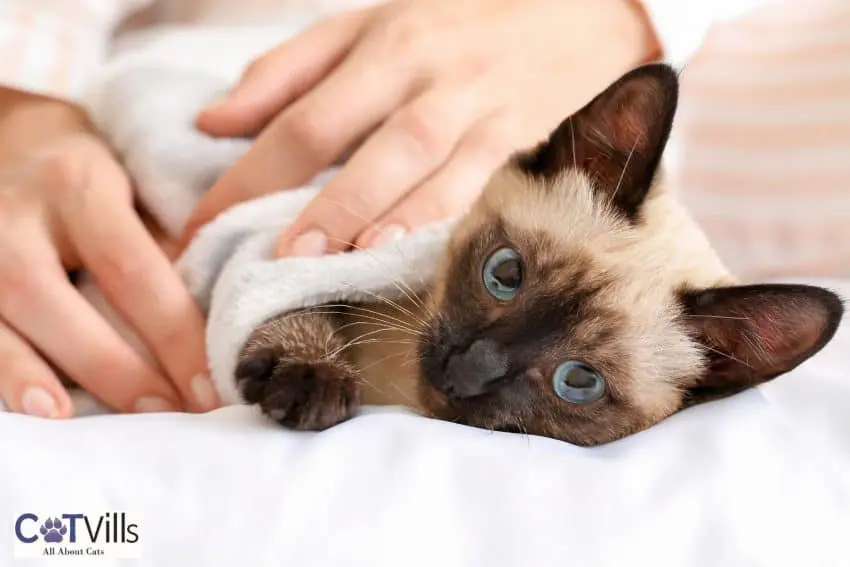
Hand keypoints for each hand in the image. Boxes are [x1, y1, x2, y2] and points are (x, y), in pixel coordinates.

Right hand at [0, 89, 218, 416]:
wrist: (7, 140)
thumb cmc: (88, 176)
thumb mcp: (132, 187)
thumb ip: (164, 247)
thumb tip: (212, 324)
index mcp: (78, 185)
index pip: (130, 267)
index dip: (171, 333)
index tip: (208, 389)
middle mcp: (12, 211)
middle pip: (47, 293)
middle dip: (108, 364)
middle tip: (162, 413)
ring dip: (26, 373)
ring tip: (69, 420)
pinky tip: (24, 402)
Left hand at [186, 0, 657, 254]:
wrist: (580, 10)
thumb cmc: (460, 23)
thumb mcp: (371, 24)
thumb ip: (289, 70)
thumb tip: (211, 121)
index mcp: (381, 42)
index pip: (299, 117)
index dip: (245, 174)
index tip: (200, 227)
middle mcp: (425, 72)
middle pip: (350, 138)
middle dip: (303, 201)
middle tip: (260, 260)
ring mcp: (476, 104)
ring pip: (413, 160)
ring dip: (367, 211)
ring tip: (324, 262)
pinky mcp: (522, 135)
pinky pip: (476, 180)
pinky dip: (439, 215)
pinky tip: (404, 248)